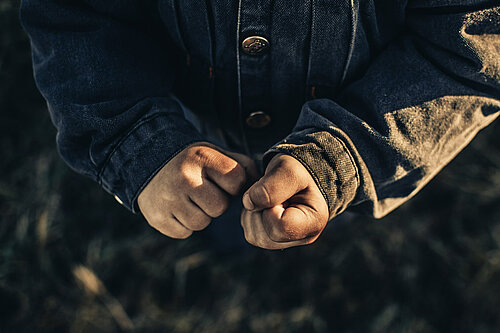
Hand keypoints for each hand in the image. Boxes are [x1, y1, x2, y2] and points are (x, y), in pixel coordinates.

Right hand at [138, 142, 258, 238]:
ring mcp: (168, 199)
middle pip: (219, 207)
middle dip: (216, 202)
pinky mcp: (157, 217)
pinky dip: (184, 224)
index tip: (221, 180)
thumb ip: (243, 166)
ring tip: (189, 199)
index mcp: (202, 158)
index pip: (236, 183)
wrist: (147, 160)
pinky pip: (184, 232)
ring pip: (202, 222)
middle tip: (203, 191)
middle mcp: (184, 178)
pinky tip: (177, 208)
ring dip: (200, 214)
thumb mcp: (215, 153)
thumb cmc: (193, 161)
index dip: (233, 185)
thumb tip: (260, 188)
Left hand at [241, 154, 328, 249]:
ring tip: (270, 197)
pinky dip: (251, 216)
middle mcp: (302, 238)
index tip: (280, 191)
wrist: (300, 172)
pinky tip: (265, 204)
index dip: (270, 207)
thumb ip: (270, 188)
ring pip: (254, 236)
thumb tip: (248, 204)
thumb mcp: (289, 170)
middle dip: (260, 210)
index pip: (279, 227)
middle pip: (264, 236)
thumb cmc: (298, 171)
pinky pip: (251, 233)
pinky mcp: (273, 238)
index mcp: (313, 222)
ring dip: (254, 212)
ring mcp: (287, 241)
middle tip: (274, 193)